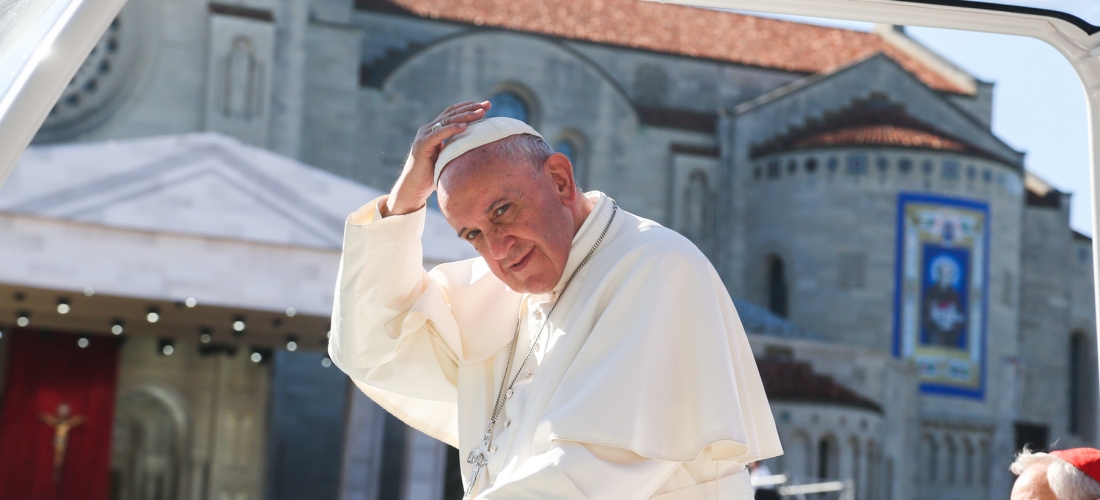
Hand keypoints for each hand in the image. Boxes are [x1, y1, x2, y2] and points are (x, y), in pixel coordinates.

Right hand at [382, 101, 490, 215]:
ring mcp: (424, 135)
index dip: (469, 107)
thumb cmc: (432, 176)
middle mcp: (429, 129)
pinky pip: (439, 134)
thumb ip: (458, 148)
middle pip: (452, 113)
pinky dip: (452, 129)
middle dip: (471, 107)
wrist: (414, 189)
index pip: (453, 113)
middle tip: (487, 104)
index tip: (486, 105)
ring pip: (447, 121)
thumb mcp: (448, 158)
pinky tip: (465, 127)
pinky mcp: (423, 145)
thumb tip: (479, 147)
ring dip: (465, 116)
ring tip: (480, 113)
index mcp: (435, 130)